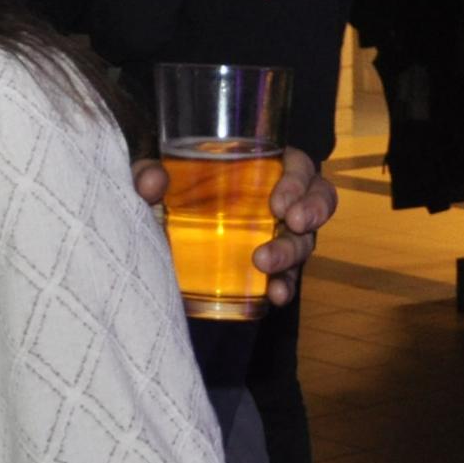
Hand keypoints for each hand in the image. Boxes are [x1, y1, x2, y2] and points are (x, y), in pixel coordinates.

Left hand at [132, 145, 336, 306]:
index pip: (300, 167)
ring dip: (290, 253)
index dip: (298, 182)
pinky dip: (284, 286)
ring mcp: (281, 233)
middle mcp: (283, 198)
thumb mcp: (159, 172)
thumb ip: (148, 170)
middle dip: (309, 214)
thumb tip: (151, 183)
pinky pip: (288, 275)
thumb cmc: (174, 183)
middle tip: (291, 224)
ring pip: (305, 241)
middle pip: (314, 202)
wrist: (167, 225)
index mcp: (266, 166)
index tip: (278, 202)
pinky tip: (275, 296)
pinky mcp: (272, 265)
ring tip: (267, 266)